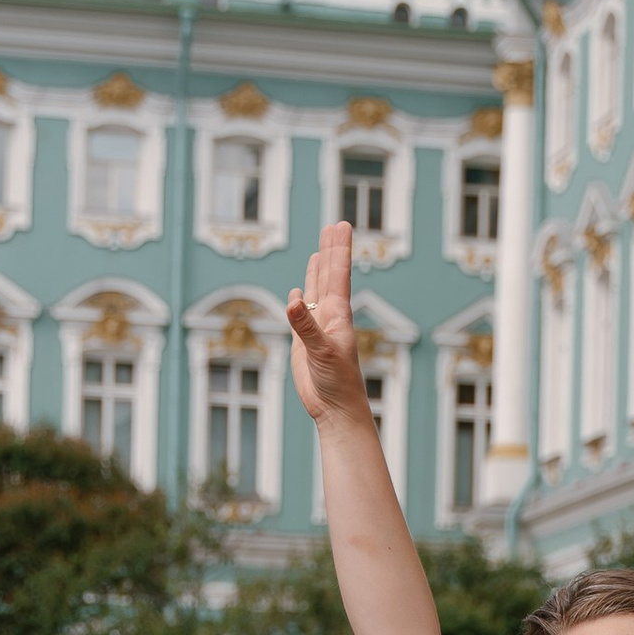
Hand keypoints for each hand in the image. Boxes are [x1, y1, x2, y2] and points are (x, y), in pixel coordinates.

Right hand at [286, 221, 374, 423]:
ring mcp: (317, 328)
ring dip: (318, 270)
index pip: (339, 274)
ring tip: (320, 251)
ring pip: (316, 291)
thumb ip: (306, 327)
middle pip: (329, 276)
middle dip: (330, 250)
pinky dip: (300, 299)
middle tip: (334, 225)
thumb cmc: (338, 383)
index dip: (339, 249)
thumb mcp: (321, 352)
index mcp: (338, 314)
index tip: (341, 225)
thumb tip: (292, 300)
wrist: (335, 409)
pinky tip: (299, 292)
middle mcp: (329, 316)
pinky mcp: (304, 342)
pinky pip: (301, 314)